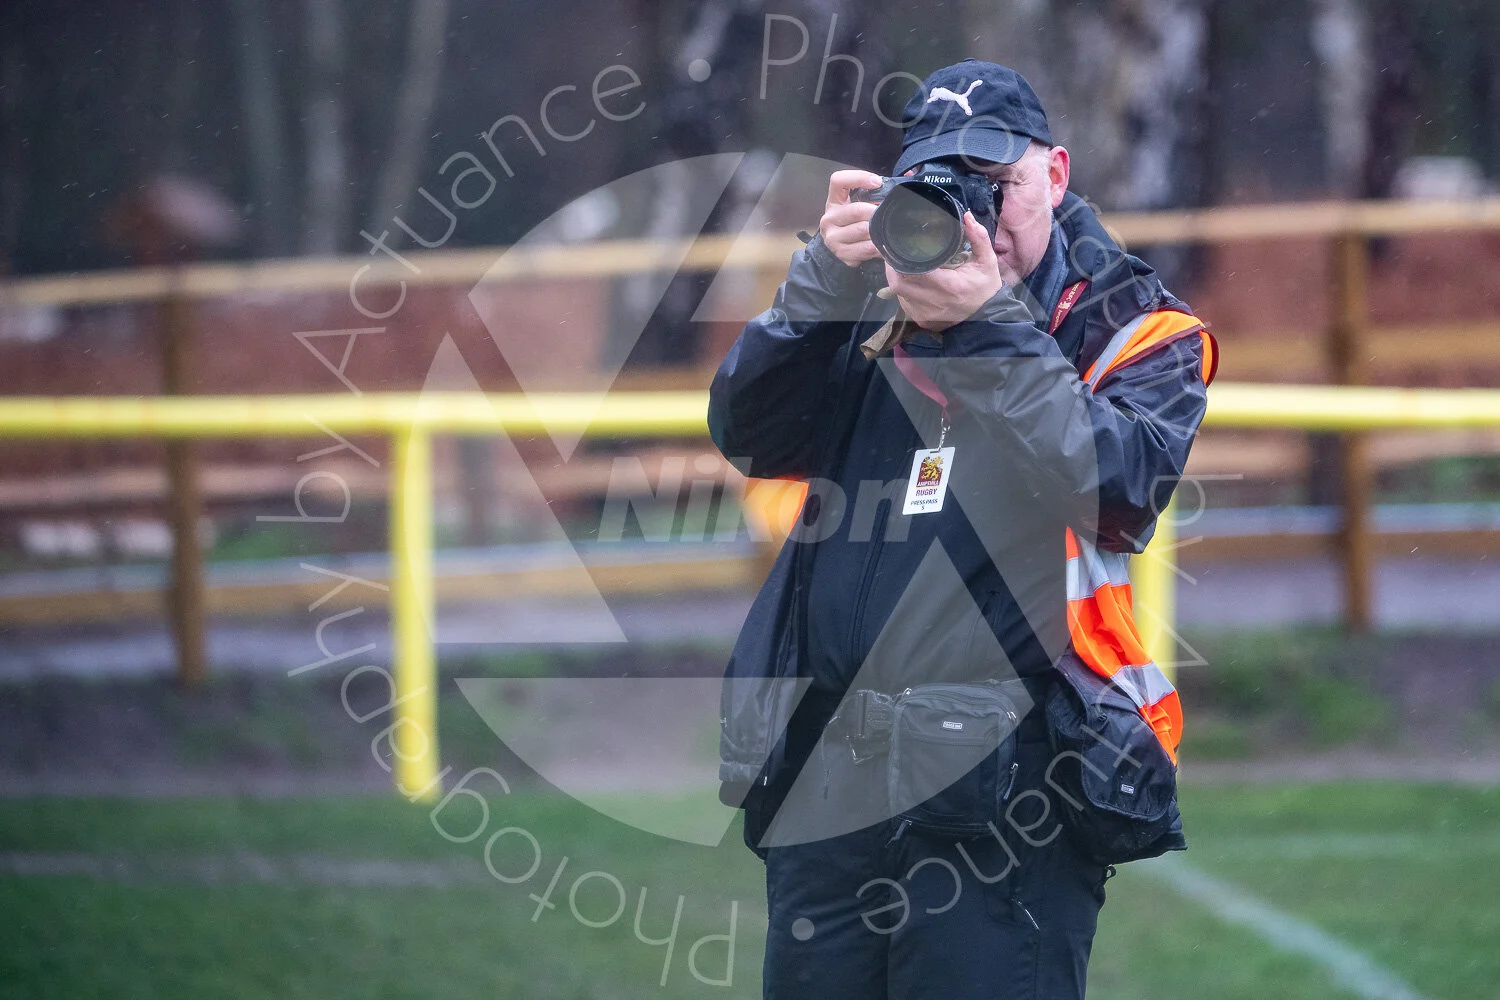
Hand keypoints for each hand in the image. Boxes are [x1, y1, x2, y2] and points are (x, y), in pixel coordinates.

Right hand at [818, 170, 883, 267]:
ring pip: (863, 230)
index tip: (877, 182)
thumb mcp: (857, 204)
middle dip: (876, 212)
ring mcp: (833, 237)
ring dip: (877, 230)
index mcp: (834, 201)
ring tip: (884, 230)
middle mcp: (830, 218)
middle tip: (887, 213)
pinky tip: (881, 245)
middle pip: (857, 210)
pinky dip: (878, 247)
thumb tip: (909, 173)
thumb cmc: (853, 223)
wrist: (839, 248)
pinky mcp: (841, 253)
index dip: (858, 178)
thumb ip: (874, 191)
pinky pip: (866, 249)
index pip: (838, 181)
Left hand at [885, 212, 1005, 331]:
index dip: (902, 258)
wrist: (986, 317)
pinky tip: (912, 281)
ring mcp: (925, 313)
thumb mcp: (987, 261)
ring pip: (898, 293)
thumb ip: (978, 238)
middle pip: (899, 283)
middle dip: (893, 266)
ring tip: (903, 264)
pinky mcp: (921, 320)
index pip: (915, 271)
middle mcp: (934, 302)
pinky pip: (903, 302)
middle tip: (896, 252)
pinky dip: (904, 290)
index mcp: (950, 286)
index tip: (900, 245)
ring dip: (897, 277)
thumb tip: (967, 217)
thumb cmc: (985, 287)